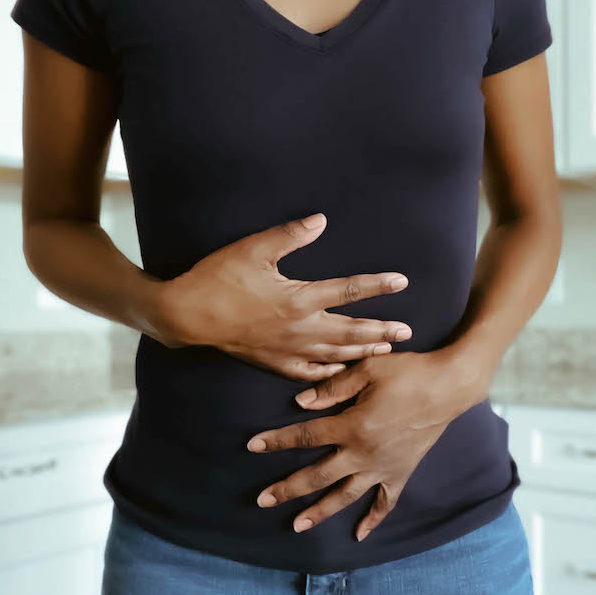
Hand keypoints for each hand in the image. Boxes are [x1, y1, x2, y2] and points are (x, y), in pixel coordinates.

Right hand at [156, 213, 412, 381]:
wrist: (186, 315)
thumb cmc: (218, 278)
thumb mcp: (253, 249)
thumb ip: (290, 235)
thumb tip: (321, 220)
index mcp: (299, 298)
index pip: (348, 290)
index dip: (378, 285)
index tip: (403, 282)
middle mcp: (300, 328)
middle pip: (351, 331)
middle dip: (382, 330)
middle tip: (408, 331)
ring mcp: (287, 349)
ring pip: (334, 355)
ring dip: (362, 351)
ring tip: (385, 351)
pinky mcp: (272, 362)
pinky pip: (308, 373)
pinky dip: (329, 374)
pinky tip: (340, 372)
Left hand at [246, 350, 489, 540]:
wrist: (448, 387)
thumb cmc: (407, 372)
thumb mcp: (367, 369)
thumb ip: (332, 387)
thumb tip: (301, 404)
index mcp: (351, 426)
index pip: (304, 436)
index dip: (276, 441)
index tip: (252, 446)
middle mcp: (363, 453)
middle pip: (317, 476)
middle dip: (287, 489)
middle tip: (262, 500)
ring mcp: (383, 467)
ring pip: (345, 496)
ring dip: (319, 512)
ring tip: (296, 526)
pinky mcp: (401, 473)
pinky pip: (385, 502)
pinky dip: (372, 520)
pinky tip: (359, 534)